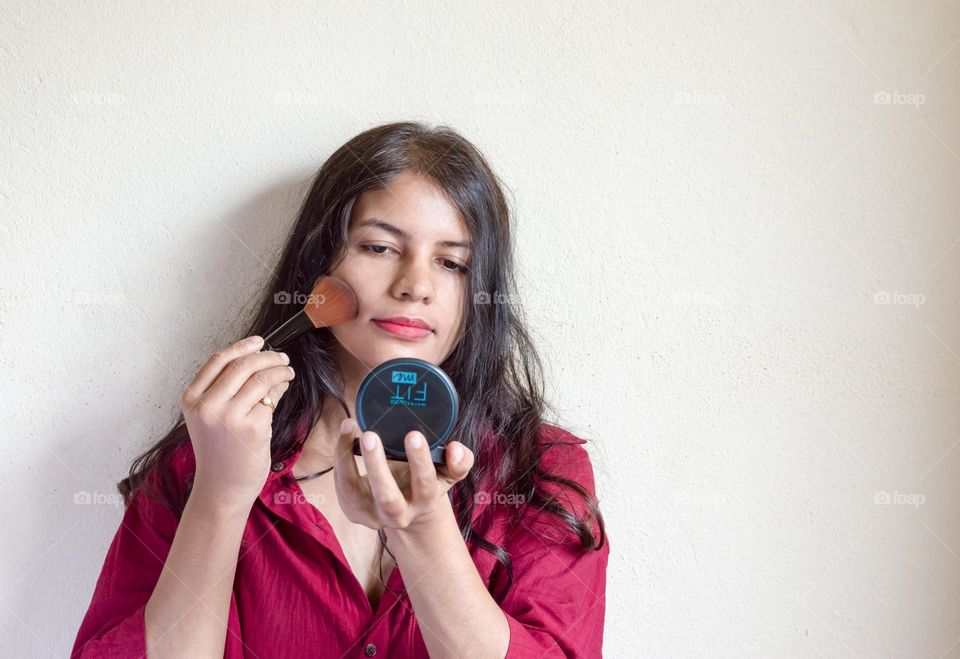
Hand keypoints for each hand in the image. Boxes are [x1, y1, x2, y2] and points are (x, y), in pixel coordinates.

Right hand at [180, 335, 295, 510]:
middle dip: (268, 357)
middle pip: (242, 365)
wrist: (222, 487)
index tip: (260, 341)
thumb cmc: (219, 452)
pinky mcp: (252, 427)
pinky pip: (271, 398)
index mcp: (192, 399)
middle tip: (282, 358)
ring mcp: (229, 416)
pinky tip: (283, 390)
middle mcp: (207, 406)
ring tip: (287, 372)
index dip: (243, 347)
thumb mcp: (209, 418)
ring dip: (279, 371)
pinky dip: (280, 390)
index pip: (219, 360)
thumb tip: (258, 359)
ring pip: (260, 379)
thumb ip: (225, 389)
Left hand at [333, 418, 474, 530]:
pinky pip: (341, 484)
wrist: (409, 511)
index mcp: (425, 502)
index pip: (425, 485)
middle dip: (376, 467)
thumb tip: (455, 449)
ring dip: (347, 460)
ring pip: (354, 491)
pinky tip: (346, 434)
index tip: (414, 435)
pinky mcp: (352, 509)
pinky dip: (341, 457)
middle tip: (370, 435)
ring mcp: (371, 514)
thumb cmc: (428, 481)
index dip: (421, 462)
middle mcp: (398, 515)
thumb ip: (460, 461)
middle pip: (386, 497)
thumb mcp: (448, 473)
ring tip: (350, 427)